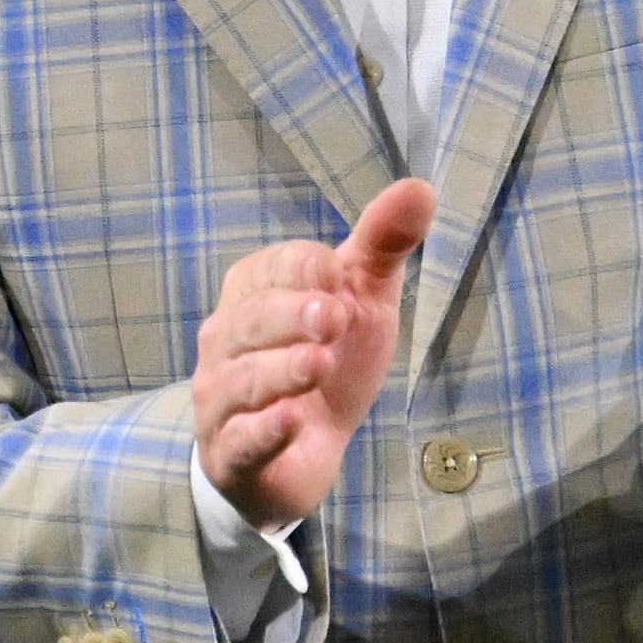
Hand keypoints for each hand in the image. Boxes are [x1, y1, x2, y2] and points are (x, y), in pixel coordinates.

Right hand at [190, 178, 434, 530]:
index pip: (267, 268)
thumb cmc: (327, 361)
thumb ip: (383, 244)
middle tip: (336, 318)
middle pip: (249, 320)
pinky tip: (292, 421)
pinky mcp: (231, 455)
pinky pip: (239, 441)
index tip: (340, 276)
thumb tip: (421, 186)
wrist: (301, 453)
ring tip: (321, 363)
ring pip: (241, 380)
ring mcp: (221, 400)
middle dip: (291, 315)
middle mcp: (225, 340)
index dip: (304, 269)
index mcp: (251, 291)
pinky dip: (264, 431)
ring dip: (281, 370)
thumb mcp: (361, 300)